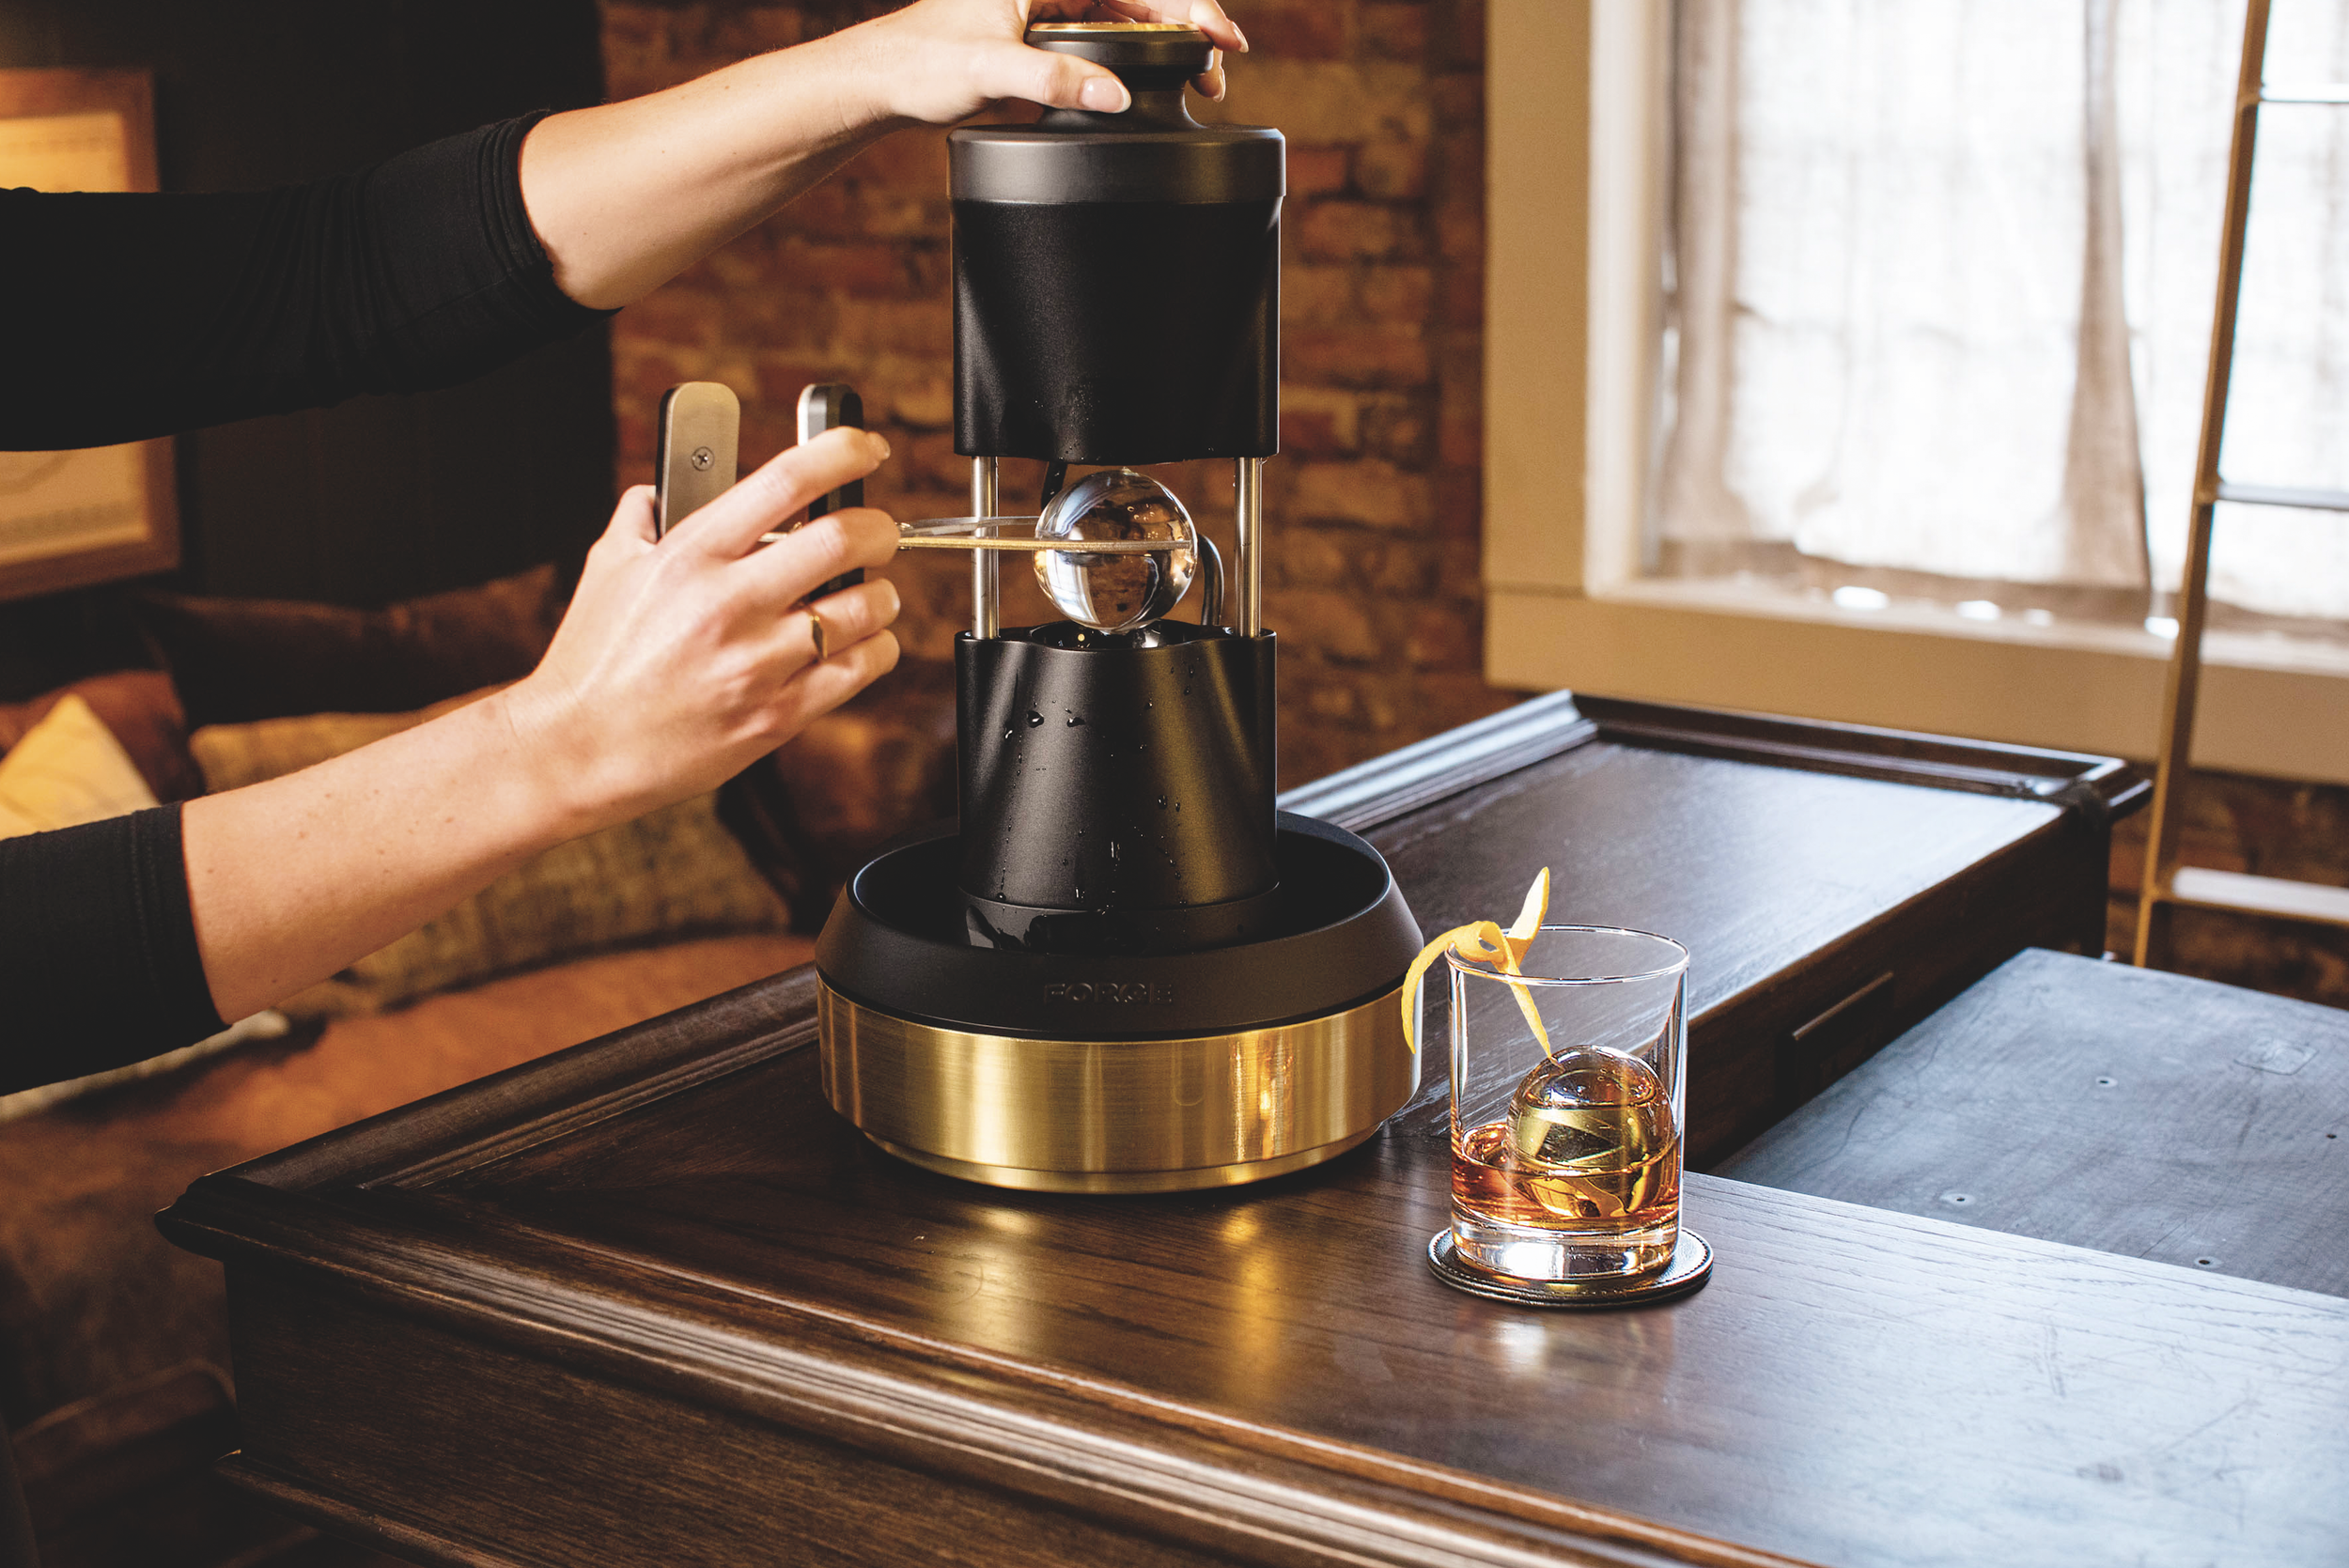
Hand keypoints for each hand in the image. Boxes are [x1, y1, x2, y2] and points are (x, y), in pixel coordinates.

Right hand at [500, 427, 902, 832]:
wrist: (580, 748)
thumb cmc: (592, 662)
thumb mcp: (608, 566)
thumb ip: (646, 514)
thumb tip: (671, 483)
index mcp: (691, 555)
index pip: (786, 483)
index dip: (843, 453)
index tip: (866, 450)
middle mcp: (728, 604)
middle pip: (844, 541)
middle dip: (879, 527)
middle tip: (879, 531)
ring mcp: (756, 663)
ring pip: (864, 608)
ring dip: (881, 594)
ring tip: (870, 594)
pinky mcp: (777, 715)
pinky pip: (860, 669)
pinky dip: (876, 648)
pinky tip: (862, 642)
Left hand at [847, 0, 1248, 126]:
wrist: (881, 84)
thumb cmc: (919, 60)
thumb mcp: (988, 67)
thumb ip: (1052, 79)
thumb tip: (1115, 94)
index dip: (1186, 6)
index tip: (1220, 36)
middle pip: (1139, 2)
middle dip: (1186, 32)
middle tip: (1220, 73)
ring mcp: (1050, 14)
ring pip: (1127, 27)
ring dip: (1166, 54)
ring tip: (1201, 86)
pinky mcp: (1044, 44)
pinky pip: (1104, 49)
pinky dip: (1136, 68)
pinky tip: (1156, 90)